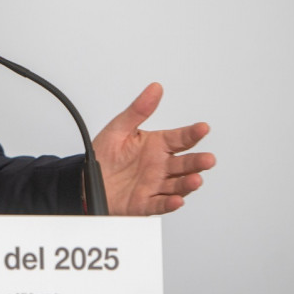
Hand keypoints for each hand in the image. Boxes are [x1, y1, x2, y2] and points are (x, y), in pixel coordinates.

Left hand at [93, 83, 214, 215]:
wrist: (86, 180)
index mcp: (156, 146)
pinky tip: (177, 199)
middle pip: (184, 164)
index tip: (203, 127)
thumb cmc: (104, 155)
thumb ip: (139, 110)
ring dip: (187, 183)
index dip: (192, 133)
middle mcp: (159, 166)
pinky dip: (168, 203)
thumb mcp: (118, 128)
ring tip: (195, 179)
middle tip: (207, 159)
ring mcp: (154, 185)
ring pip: (176, 185)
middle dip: (197, 162)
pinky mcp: (144, 203)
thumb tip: (154, 89)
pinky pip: (159, 204)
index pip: (179, 138)